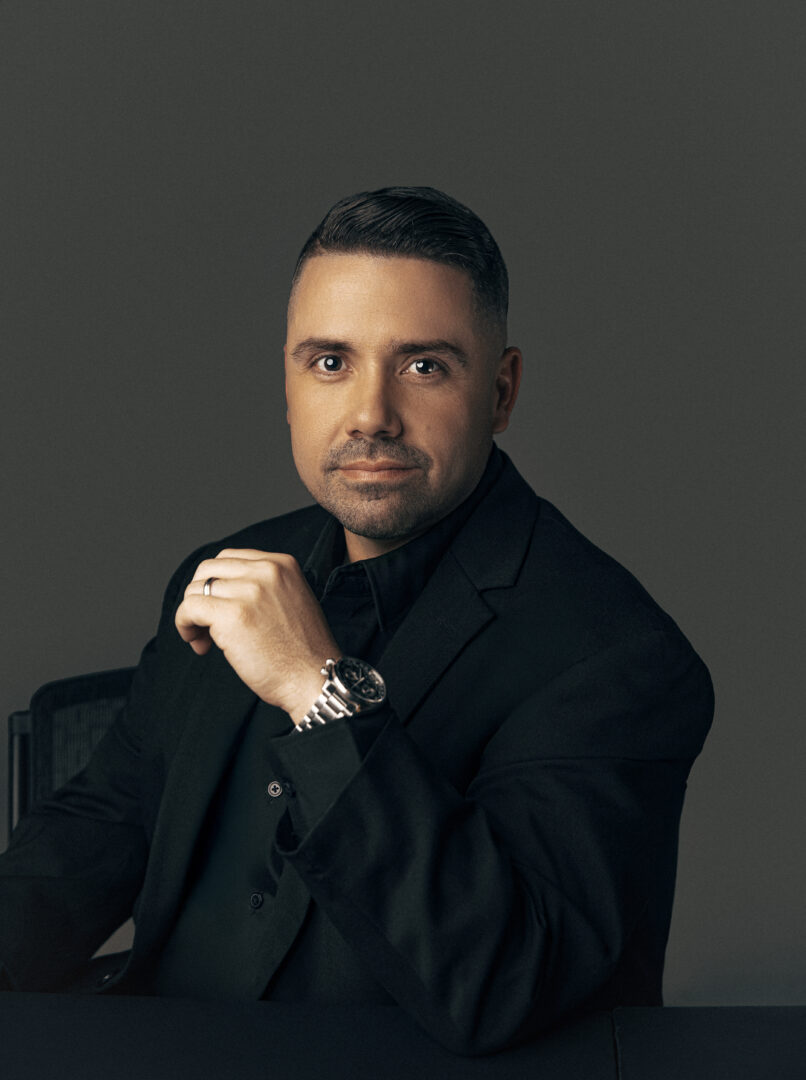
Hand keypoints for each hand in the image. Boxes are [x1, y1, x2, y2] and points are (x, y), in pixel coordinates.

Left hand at [174, 548, 339, 720]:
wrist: (315, 678)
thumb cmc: (302, 651)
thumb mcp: (291, 600)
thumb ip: (263, 587)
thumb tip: (219, 590)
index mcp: (282, 564)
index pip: (229, 559)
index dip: (217, 585)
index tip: (221, 609)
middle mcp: (266, 571)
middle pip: (207, 570)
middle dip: (200, 597)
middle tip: (207, 627)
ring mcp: (249, 591)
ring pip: (195, 590)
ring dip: (193, 616)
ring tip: (206, 641)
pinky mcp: (232, 615)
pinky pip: (189, 608)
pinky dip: (184, 625)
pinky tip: (199, 644)